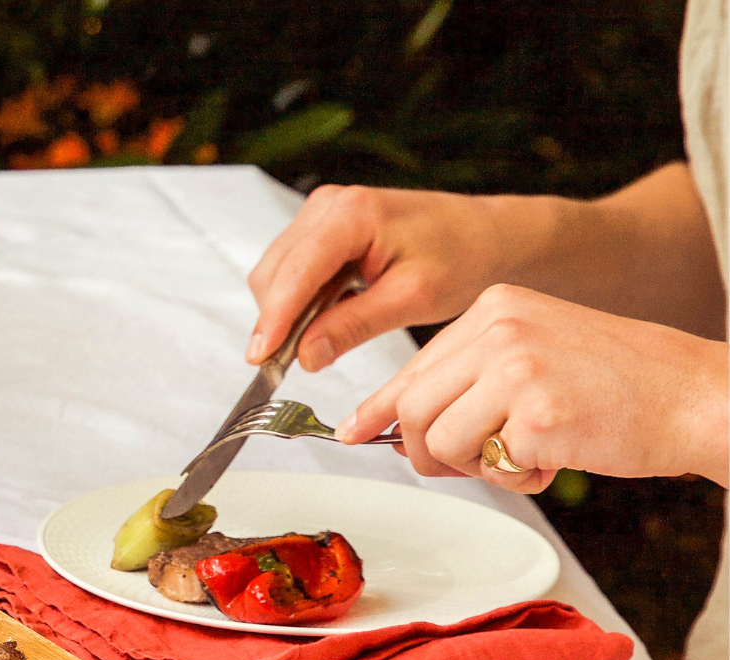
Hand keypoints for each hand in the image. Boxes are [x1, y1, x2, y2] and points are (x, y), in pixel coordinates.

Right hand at [247, 185, 562, 370]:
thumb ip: (352, 326)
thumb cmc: (462, 257)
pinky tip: (326, 318)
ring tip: (318, 341)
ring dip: (286, 312)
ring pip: (276, 274)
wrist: (487, 235)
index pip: (295, 273)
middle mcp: (327, 206)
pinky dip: (298, 301)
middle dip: (277, 320)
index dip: (273, 319)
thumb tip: (304, 355)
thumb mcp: (412, 299)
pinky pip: (291, 269)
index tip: (260, 358)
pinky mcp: (321, 227)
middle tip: (290, 365)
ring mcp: (321, 213)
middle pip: (275, 273)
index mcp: (351, 215)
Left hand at [332, 285, 728, 489]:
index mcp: (495, 306)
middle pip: (412, 407)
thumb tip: (397, 420)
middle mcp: (499, 327)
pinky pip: (490, 466)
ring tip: (528, 452)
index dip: (379, 408)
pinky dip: (521, 478)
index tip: (352, 431)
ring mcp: (517, 368)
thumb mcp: (537, 353)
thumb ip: (473, 376)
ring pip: (439, 441)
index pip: (414, 366)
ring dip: (476, 467)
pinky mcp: (537, 414)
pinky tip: (563, 456)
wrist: (701, 395)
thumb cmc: (625, 384)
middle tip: (461, 464)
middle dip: (425, 451)